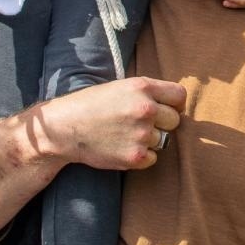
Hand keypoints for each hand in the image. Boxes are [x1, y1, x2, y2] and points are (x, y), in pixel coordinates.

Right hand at [38, 76, 186, 170]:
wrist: (64, 128)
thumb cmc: (90, 105)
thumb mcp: (120, 87)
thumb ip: (147, 92)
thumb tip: (174, 104)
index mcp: (142, 87)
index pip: (179, 96)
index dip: (174, 104)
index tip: (167, 109)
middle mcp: (145, 109)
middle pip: (174, 120)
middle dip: (162, 123)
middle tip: (140, 124)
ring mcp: (142, 134)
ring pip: (164, 140)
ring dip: (150, 140)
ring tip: (125, 135)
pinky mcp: (136, 156)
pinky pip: (153, 158)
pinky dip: (141, 156)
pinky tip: (122, 147)